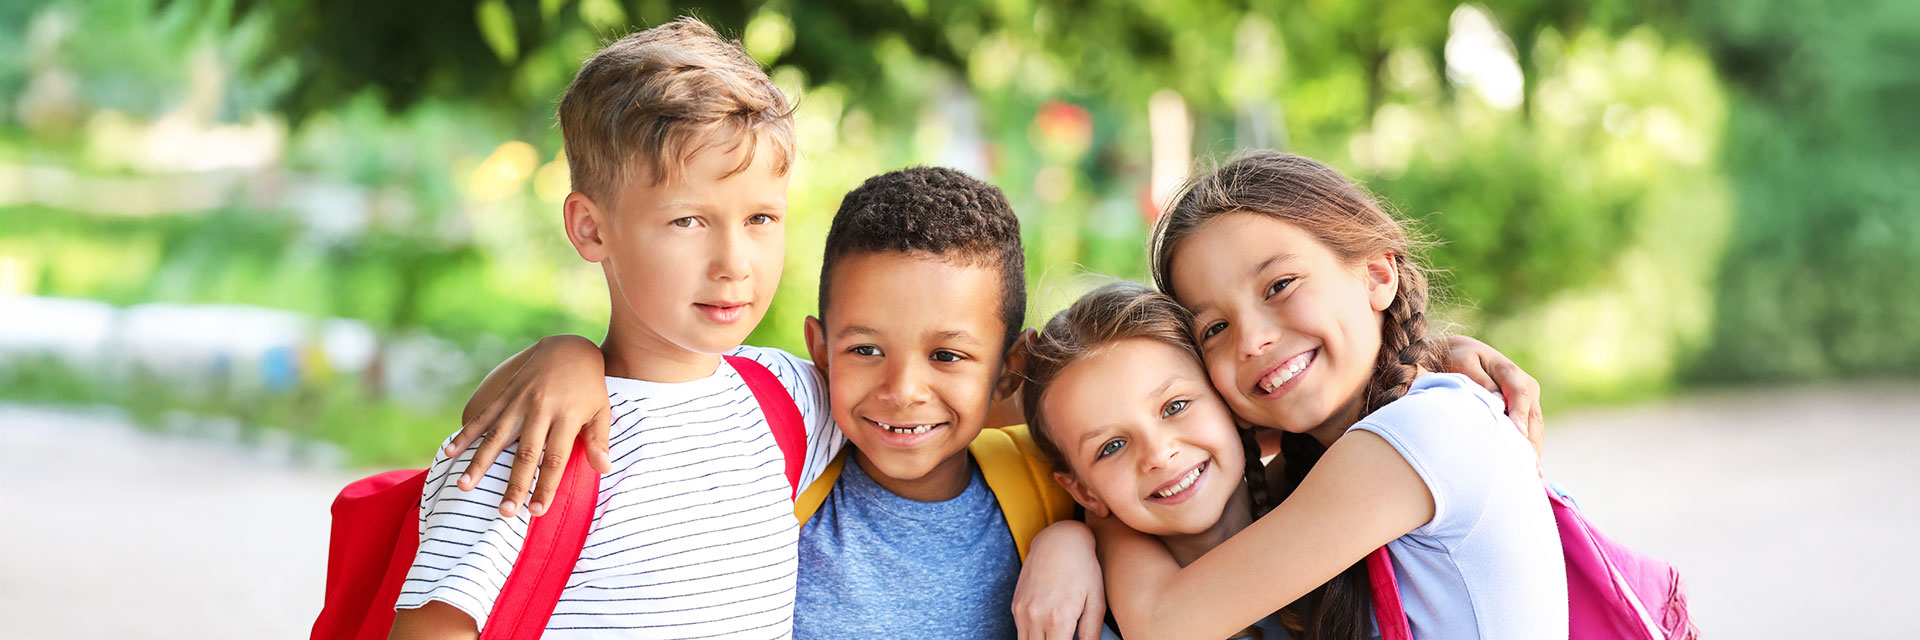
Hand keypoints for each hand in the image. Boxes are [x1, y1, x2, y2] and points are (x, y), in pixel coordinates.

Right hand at [446, 335, 612, 516]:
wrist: (570, 347)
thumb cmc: (589, 385)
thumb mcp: (601, 410)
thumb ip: (599, 440)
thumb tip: (604, 470)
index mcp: (566, 416)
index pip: (555, 458)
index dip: (545, 486)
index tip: (537, 510)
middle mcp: (540, 409)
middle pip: (525, 453)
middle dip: (514, 484)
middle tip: (505, 511)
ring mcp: (519, 400)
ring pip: (497, 436)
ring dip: (480, 463)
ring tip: (465, 486)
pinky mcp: (505, 393)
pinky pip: (484, 416)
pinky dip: (466, 434)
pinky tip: (451, 452)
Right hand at [1014, 521, 1107, 639]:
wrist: (1059, 540)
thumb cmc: (1084, 570)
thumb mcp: (1096, 602)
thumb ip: (1091, 634)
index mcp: (1059, 619)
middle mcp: (1035, 617)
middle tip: (1064, 639)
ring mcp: (1022, 611)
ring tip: (1057, 636)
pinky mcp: (1016, 606)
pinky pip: (1021, 633)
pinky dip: (1033, 638)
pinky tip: (1047, 633)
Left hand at [1441, 335, 1544, 463]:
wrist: (1463, 355)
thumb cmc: (1459, 360)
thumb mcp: (1463, 363)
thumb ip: (1478, 379)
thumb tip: (1495, 399)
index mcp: (1510, 372)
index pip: (1520, 394)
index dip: (1520, 415)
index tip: (1518, 435)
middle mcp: (1526, 386)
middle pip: (1533, 417)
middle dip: (1532, 442)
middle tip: (1529, 467)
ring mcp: (1529, 401)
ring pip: (1536, 428)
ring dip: (1534, 450)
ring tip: (1532, 475)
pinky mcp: (1525, 413)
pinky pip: (1531, 433)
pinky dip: (1530, 450)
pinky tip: (1528, 470)